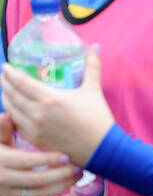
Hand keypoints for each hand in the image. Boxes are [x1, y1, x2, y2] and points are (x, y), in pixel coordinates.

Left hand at [0, 47, 114, 166]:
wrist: (101, 149)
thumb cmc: (98, 119)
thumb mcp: (93, 90)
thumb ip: (92, 67)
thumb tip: (95, 47)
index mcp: (50, 98)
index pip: (21, 82)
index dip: (10, 73)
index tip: (6, 67)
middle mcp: (38, 112)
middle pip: (12, 95)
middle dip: (4, 84)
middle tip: (3, 77)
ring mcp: (34, 128)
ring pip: (11, 110)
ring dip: (6, 99)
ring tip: (6, 91)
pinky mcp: (35, 140)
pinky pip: (17, 124)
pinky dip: (13, 115)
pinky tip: (15, 110)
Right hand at [0, 112, 78, 195]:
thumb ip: (2, 128)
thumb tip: (9, 116)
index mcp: (0, 161)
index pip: (26, 161)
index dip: (47, 159)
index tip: (67, 156)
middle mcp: (3, 181)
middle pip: (37, 180)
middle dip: (61, 174)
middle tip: (79, 166)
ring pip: (39, 195)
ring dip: (62, 187)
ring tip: (78, 176)